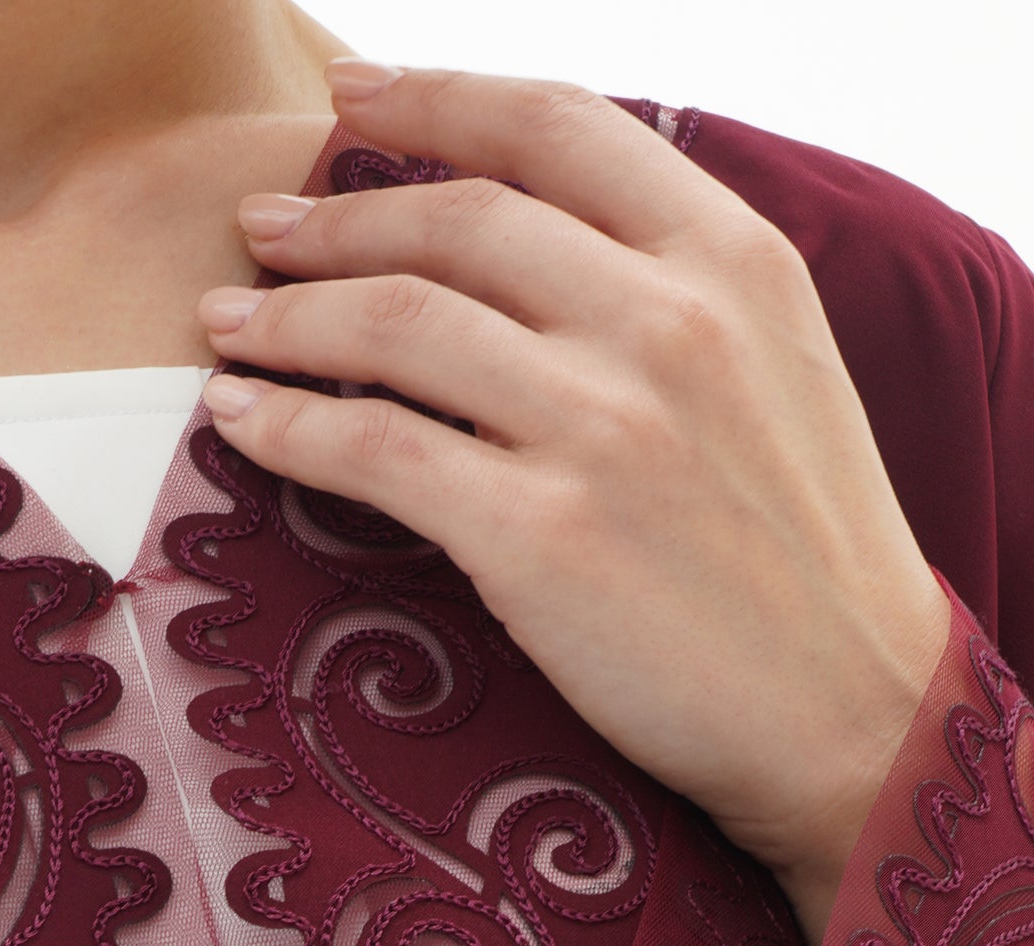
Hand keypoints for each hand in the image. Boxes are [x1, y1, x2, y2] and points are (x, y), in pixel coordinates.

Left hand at [197, 60, 950, 945]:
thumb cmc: (803, 557)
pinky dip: (286, 426)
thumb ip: (673, 285)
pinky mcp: (540, 535)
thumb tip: (536, 235)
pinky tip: (241, 422)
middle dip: (334, 218)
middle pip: (455, 220)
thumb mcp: (774, 367)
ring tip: (230, 324)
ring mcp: (601, 425)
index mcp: (732, 257)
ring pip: (396, 324)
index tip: (346, 100)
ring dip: (288, 317)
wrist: (852, 711)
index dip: (432, 97)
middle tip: (262, 231)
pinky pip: (374, 451)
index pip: (555, 126)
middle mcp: (667, 320)